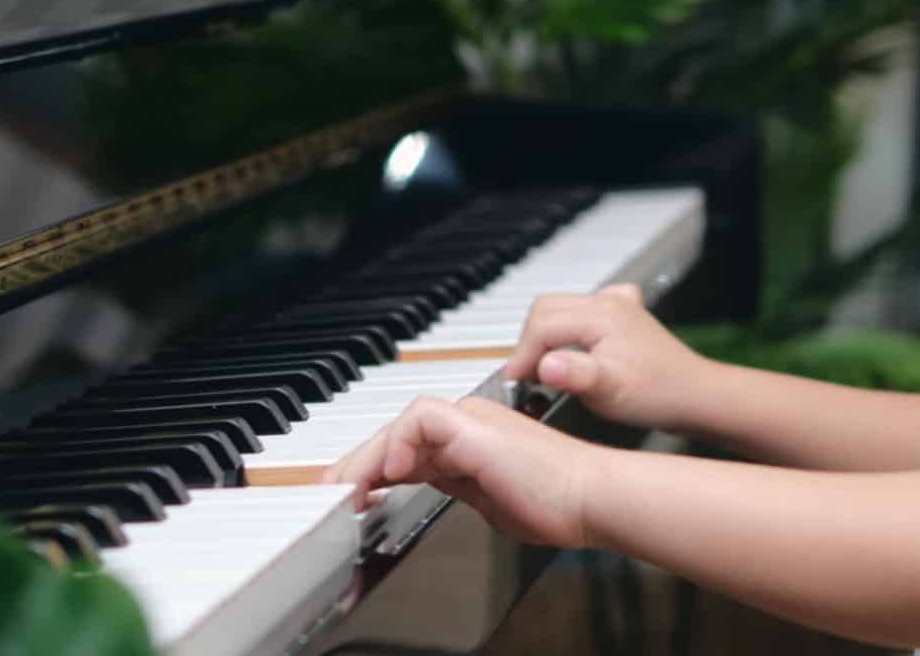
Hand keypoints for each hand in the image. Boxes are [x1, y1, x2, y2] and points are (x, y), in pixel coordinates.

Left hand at [322, 395, 598, 548]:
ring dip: (369, 458)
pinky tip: (395, 473)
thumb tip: (419, 489)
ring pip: (401, 423)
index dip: (372, 467)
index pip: (406, 444)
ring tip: (349, 490)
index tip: (348, 493)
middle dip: (358, 464)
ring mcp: (470, 418)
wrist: (589, 497)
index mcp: (468, 435)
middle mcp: (466, 418)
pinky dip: (401, 443)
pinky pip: (421, 419)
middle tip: (331, 492)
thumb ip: (451, 485)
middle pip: (396, 431)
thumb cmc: (553, 502)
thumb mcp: (485, 497)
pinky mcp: (474, 427)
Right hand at [501, 283, 707, 432]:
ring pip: (561, 308)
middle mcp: (608, 302)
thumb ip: (574, 376)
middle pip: (545, 310)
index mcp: (600, 314)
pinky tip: (576, 346)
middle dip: (529, 342)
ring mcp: (617, 306)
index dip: (521, 356)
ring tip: (546, 367)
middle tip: (527, 376)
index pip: (541, 326)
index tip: (513, 383)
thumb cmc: (659, 395)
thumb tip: (543, 365)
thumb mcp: (610, 392)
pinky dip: (570, 327)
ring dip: (547, 335)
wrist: (696, 396)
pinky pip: (584, 310)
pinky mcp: (623, 316)